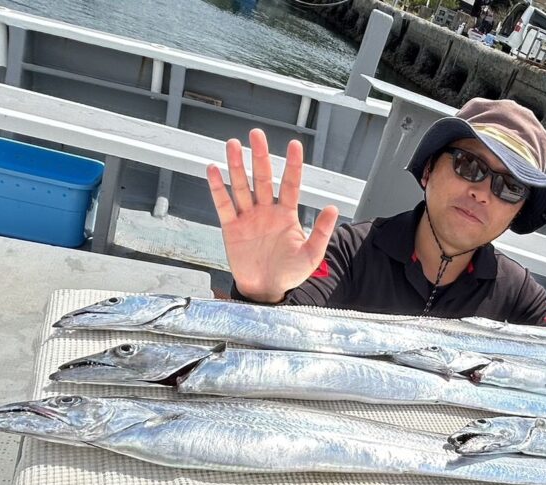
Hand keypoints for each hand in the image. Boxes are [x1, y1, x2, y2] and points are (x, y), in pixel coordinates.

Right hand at [206, 129, 338, 302]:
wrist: (266, 290)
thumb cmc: (290, 273)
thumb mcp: (311, 255)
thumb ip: (320, 232)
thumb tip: (332, 208)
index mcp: (287, 215)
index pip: (291, 184)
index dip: (293, 165)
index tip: (294, 144)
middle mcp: (266, 211)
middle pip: (263, 178)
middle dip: (260, 156)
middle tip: (257, 134)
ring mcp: (248, 218)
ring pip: (242, 186)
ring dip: (237, 166)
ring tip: (233, 144)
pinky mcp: (231, 228)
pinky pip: (223, 205)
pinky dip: (218, 188)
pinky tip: (213, 170)